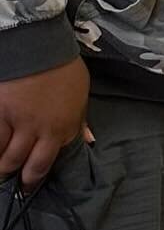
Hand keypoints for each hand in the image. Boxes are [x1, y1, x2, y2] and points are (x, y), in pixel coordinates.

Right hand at [0, 58, 90, 188]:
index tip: (31, 183)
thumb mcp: (80, 94)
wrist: (37, 45)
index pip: (49, 162)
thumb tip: (89, 140)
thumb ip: (80, 121)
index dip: (38, 175)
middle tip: (13, 185)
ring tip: (1, 171)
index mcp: (63, 128)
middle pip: (26, 166)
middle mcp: (41, 131)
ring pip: (5, 157)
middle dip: (19, 179)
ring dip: (2, 166)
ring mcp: (17, 124)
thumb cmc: (62, 67)